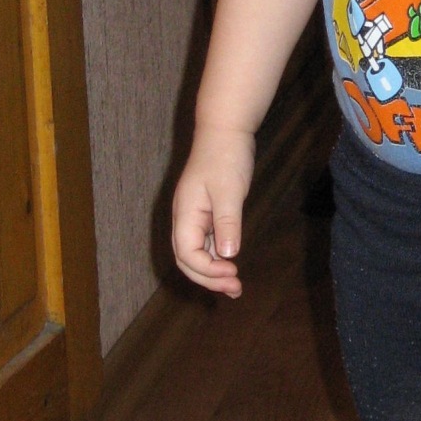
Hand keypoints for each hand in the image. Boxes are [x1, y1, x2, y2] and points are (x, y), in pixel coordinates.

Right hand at [171, 125, 255, 295]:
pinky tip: (231, 266)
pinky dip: (218, 258)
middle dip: (209, 278)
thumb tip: (227, 255)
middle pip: (188, 260)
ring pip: (197, 254)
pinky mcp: (208, 214)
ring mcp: (195, 217)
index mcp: (185, 214)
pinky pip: (207, 244)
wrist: (225, 131)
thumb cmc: (225, 156)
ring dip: (213, 273)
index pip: (187, 254)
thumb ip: (227, 223)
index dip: (207, 270)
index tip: (232, 272)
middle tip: (235, 289)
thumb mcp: (229, 190)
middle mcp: (186, 219)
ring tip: (235, 287)